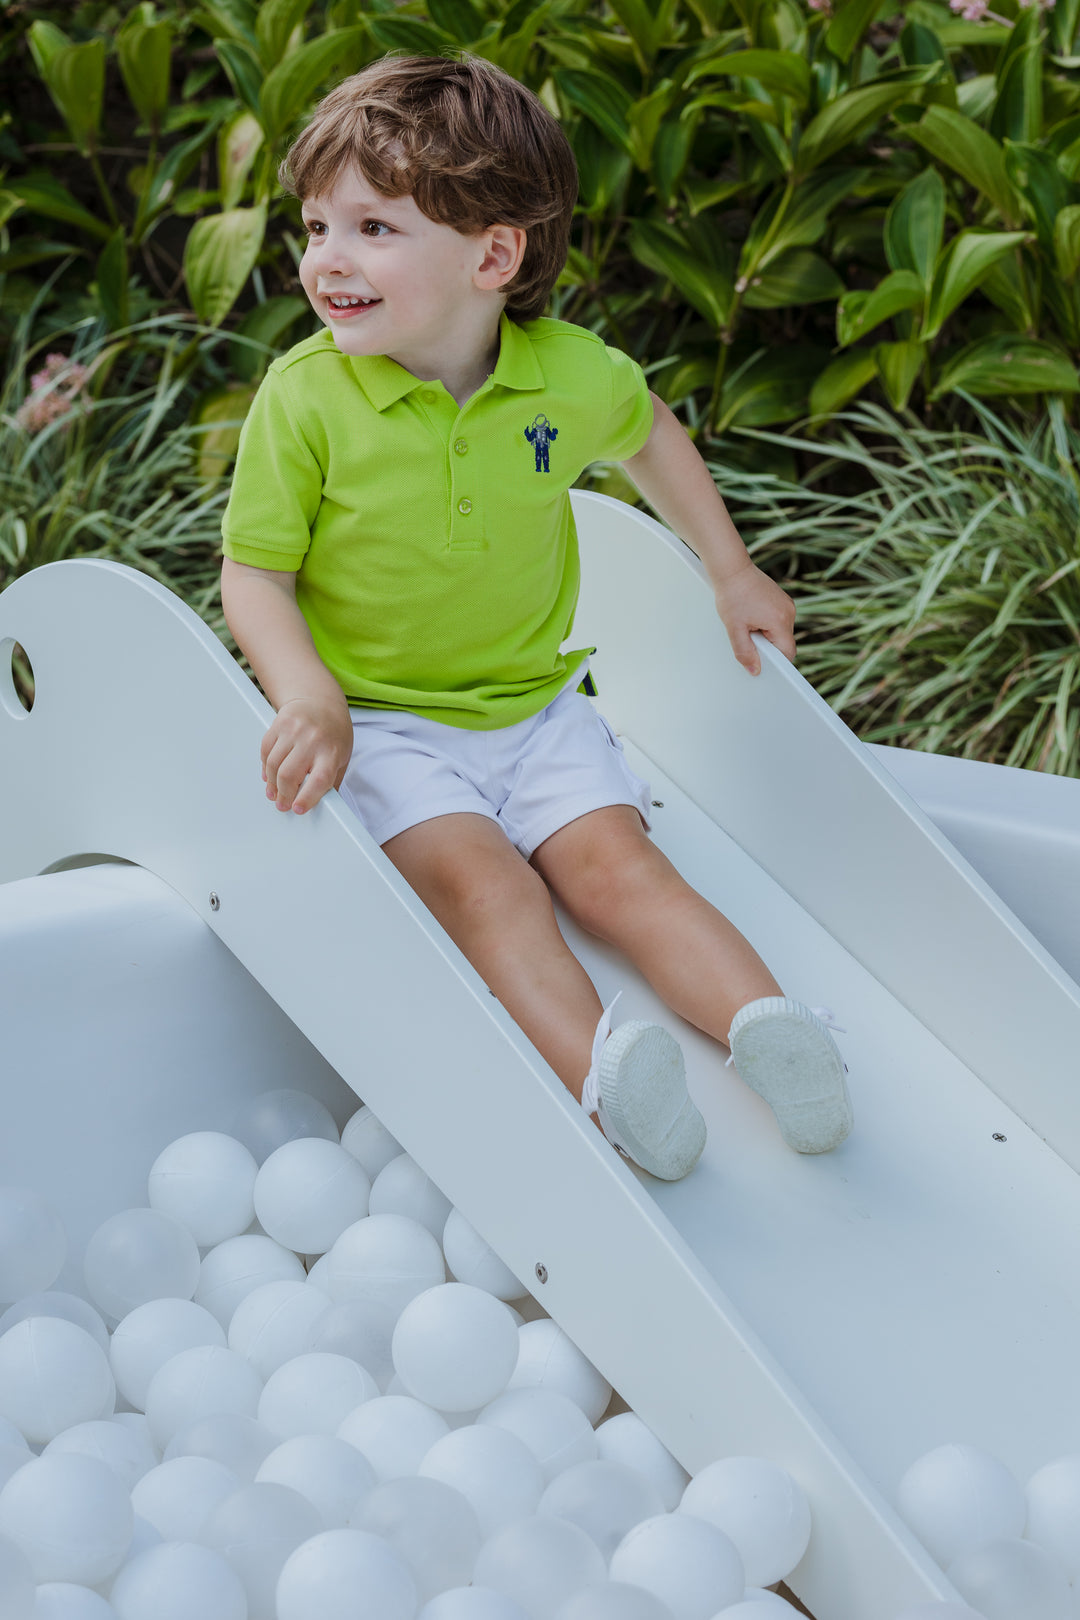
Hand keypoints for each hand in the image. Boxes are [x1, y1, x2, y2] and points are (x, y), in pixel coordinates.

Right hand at [261, 696, 353, 814]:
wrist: (321, 701)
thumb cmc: (334, 733)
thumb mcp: (342, 757)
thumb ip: (332, 781)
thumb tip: (325, 807)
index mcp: (332, 751)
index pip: (319, 779)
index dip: (306, 797)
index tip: (297, 809)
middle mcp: (313, 740)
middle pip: (289, 775)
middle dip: (283, 795)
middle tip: (282, 804)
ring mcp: (294, 730)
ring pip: (274, 765)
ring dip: (272, 784)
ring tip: (274, 793)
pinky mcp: (280, 723)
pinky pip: (266, 750)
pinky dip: (265, 766)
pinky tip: (269, 775)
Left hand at [713, 561, 796, 676]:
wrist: (732, 570)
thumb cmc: (732, 595)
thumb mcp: (734, 628)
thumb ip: (744, 652)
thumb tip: (755, 670)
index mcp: (780, 620)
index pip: (787, 652)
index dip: (776, 661)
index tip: (762, 661)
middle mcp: (789, 612)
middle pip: (784, 642)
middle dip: (768, 645)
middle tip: (748, 635)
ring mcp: (787, 604)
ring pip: (781, 631)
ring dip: (767, 634)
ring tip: (749, 621)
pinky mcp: (783, 600)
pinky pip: (779, 620)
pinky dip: (768, 623)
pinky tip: (753, 615)